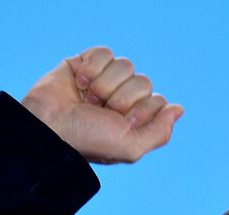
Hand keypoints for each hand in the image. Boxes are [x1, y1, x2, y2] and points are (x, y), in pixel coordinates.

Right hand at [21, 47, 183, 164]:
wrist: (50, 126)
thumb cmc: (89, 141)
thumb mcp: (130, 148)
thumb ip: (160, 133)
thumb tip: (178, 109)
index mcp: (136, 121)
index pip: (158, 101)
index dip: (142, 111)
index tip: (123, 124)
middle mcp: (123, 100)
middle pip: (144, 82)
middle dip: (123, 98)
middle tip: (102, 112)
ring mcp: (106, 81)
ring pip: (126, 65)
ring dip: (105, 85)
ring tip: (88, 99)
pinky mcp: (88, 63)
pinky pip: (105, 52)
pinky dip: (92, 67)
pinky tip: (79, 83)